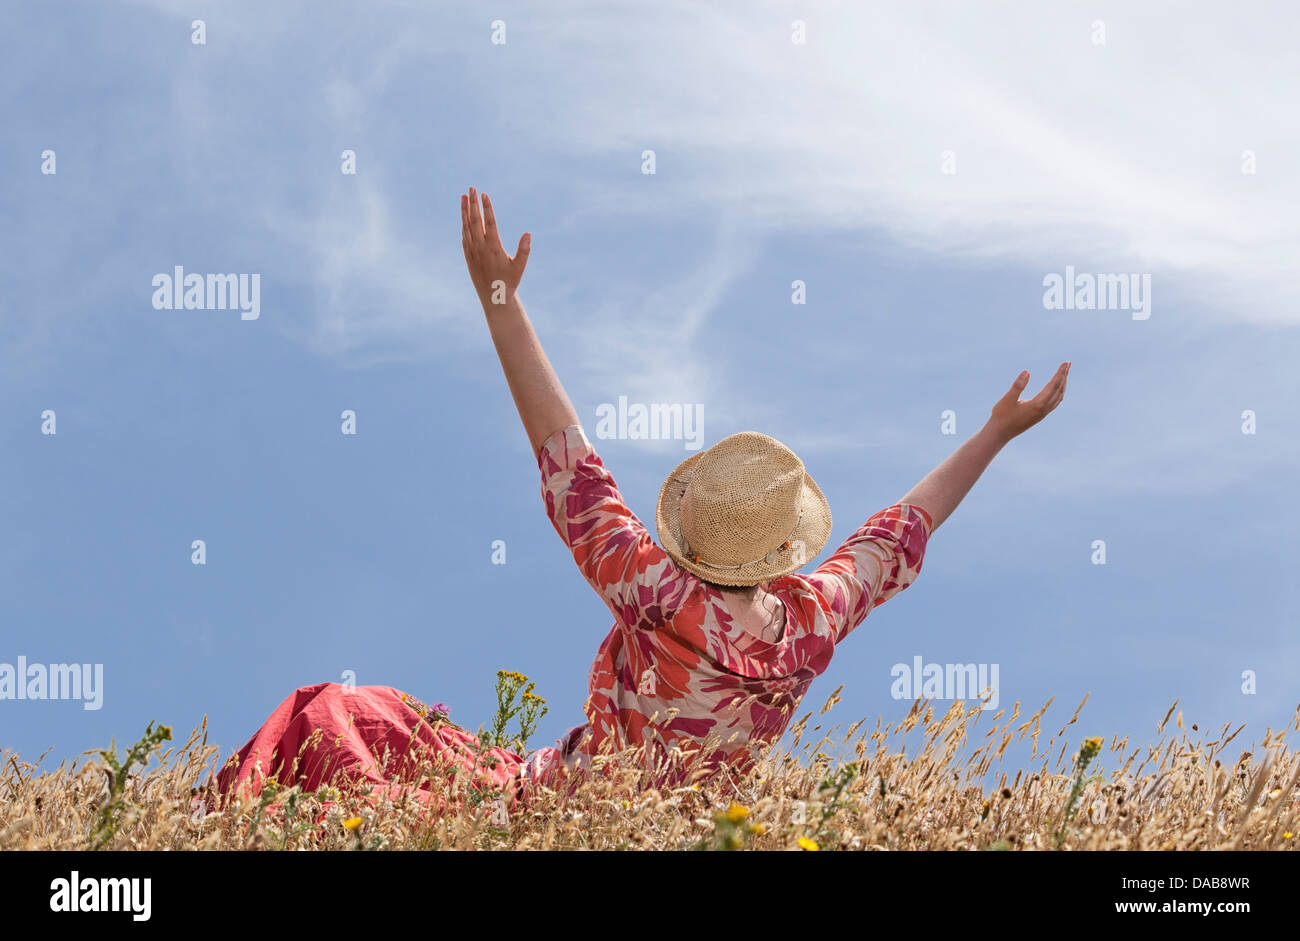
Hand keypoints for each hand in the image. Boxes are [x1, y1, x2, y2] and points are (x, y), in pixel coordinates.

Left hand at [461, 186, 529, 305]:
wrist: (494, 298)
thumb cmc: (510, 282)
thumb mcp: (520, 266)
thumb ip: (524, 250)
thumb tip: (528, 233)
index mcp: (493, 247)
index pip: (489, 222)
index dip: (487, 207)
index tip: (484, 194)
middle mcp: (480, 247)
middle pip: (475, 220)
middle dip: (473, 203)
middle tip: (471, 188)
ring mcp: (472, 251)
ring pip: (466, 227)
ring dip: (464, 211)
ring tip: (463, 196)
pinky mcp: (468, 256)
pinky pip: (464, 237)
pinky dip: (463, 225)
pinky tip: (464, 217)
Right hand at [988, 362, 1069, 441]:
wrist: (1000, 433)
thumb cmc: (1001, 416)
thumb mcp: (1007, 399)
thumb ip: (1018, 386)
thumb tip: (1027, 372)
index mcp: (1037, 405)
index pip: (1053, 386)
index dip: (1060, 373)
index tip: (1066, 363)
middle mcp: (1043, 410)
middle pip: (1059, 390)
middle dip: (1064, 376)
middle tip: (1068, 363)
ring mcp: (1043, 414)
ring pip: (1058, 397)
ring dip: (1063, 384)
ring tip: (1064, 373)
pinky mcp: (1040, 415)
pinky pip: (1055, 402)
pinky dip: (1059, 392)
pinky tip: (1056, 389)